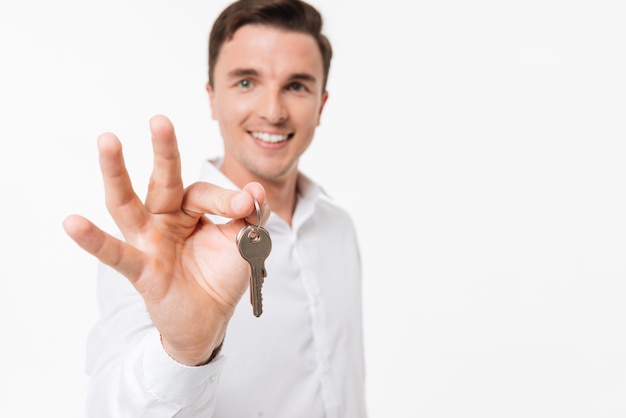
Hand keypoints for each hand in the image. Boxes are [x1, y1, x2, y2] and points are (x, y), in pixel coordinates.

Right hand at [63, 115, 268, 364]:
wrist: (209, 320)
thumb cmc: (222, 276)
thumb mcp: (243, 243)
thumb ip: (250, 217)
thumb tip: (255, 191)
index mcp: (190, 209)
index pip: (204, 193)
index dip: (227, 199)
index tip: (246, 206)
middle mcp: (165, 219)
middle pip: (163, 180)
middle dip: (164, 151)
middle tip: (160, 119)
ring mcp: (149, 241)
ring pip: (128, 203)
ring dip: (116, 173)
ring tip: (107, 141)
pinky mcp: (141, 269)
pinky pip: (115, 253)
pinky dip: (93, 240)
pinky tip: (72, 223)